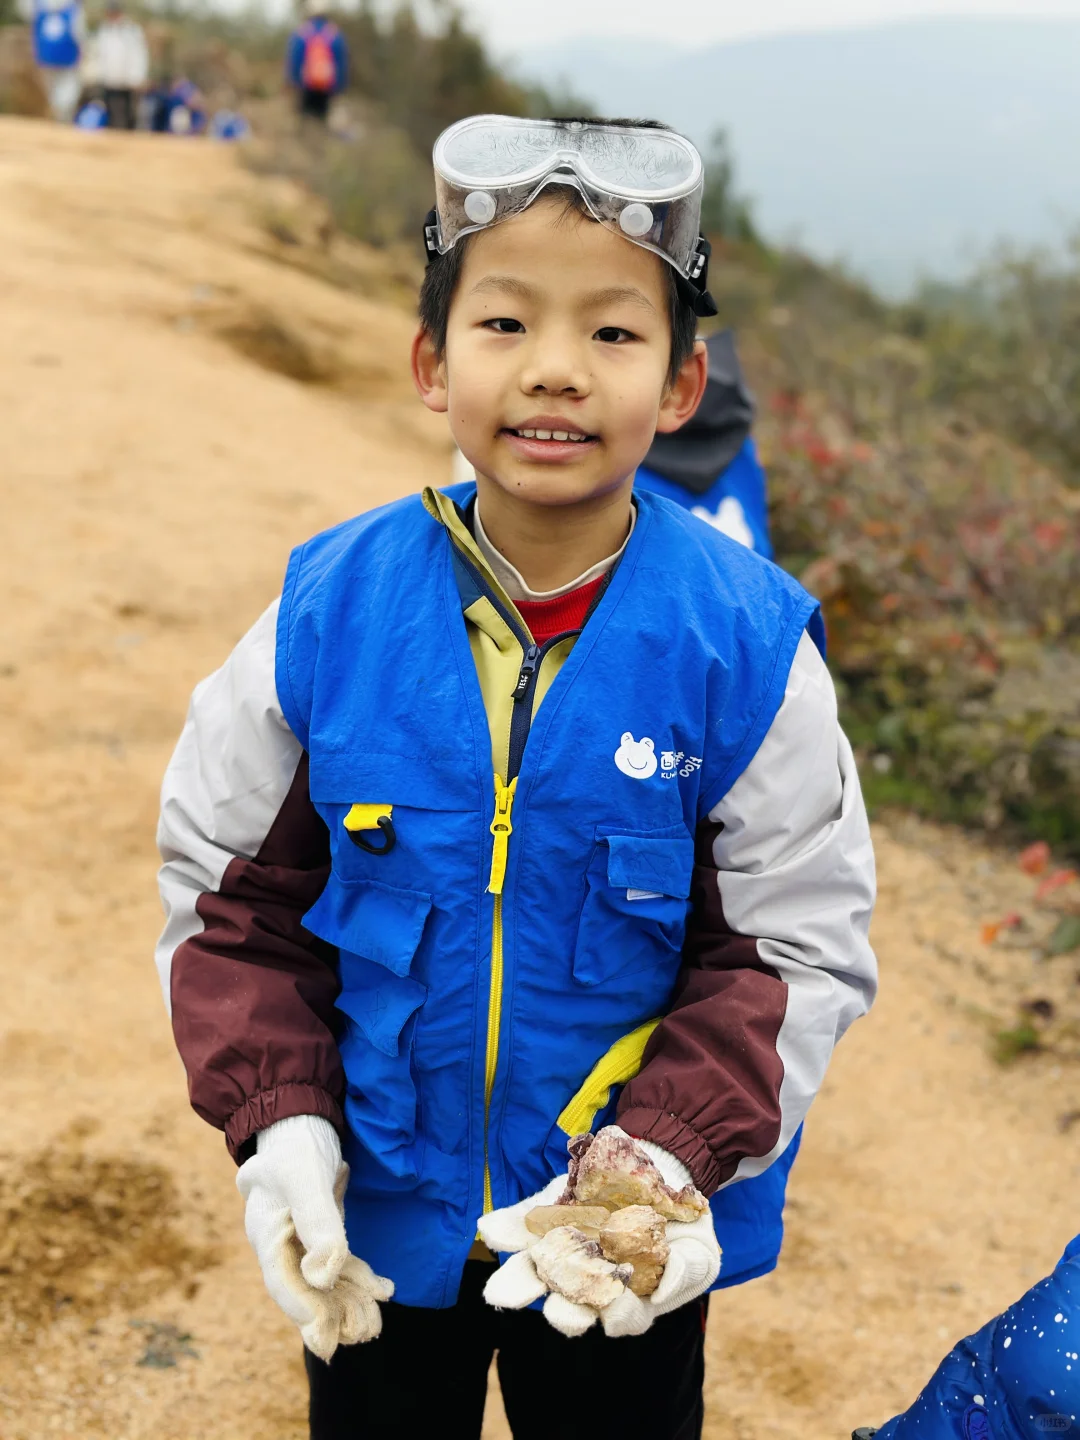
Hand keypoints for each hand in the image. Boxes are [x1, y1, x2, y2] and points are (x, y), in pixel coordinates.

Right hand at [236, 1114, 393, 1360]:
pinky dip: (359, 1279)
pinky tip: (384, 1289)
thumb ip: (317, 1221)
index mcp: (266, 1233)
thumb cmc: (296, 1145)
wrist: (301, 1119)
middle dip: (334, 1314)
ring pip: (325, 1282)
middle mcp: (280, 1244)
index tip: (328, 1342)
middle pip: (305, 1290)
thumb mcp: (306, 1178)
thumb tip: (323, 1274)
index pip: (284, 1282)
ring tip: (376, 1321)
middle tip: (365, 1332)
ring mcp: (300, 1240)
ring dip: (349, 1302)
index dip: (306, 1312)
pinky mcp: (321, 1231)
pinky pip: (338, 1264)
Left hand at [476, 1137, 719, 1338]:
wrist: (662, 1169)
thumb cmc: (684, 1221)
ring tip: (498, 1292)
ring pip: (537, 1270)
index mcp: (628, 1298)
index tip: (613, 1307)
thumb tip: (658, 1294)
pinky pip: (523, 1224)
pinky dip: (506, 1228)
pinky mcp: (549, 1215)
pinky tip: (490, 1229)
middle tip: (552, 1310)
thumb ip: (683, 1273)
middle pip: (567, 1303)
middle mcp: (590, 1280)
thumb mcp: (698, 1248)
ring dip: (518, 1280)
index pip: (619, 1315)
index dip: (617, 1313)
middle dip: (556, 1308)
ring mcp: (566, 1247)